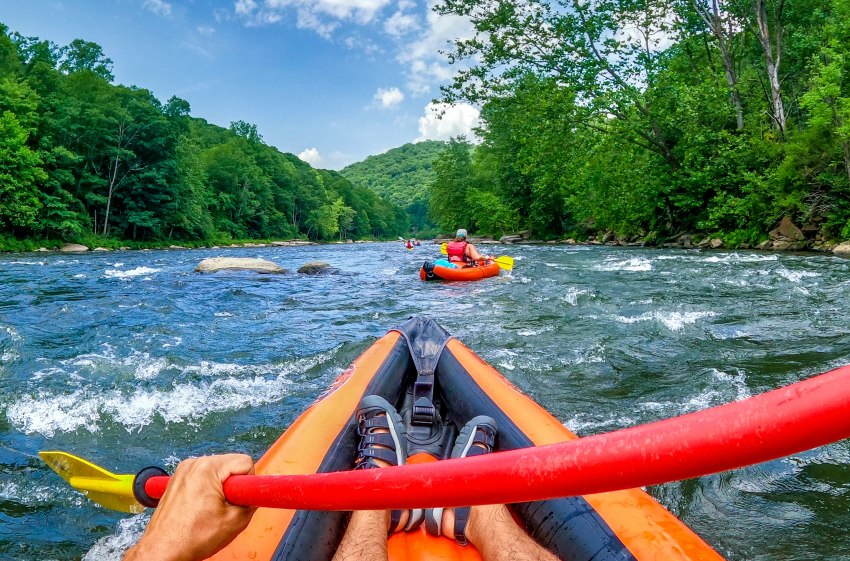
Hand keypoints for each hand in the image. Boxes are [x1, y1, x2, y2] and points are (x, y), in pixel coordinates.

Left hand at [123, 454, 256, 560]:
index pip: (244, 462)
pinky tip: (202, 509)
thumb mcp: (235, 522)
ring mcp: (183, 471)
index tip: (244, 497)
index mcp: (207, 468)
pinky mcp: (177, 479)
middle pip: (230, 466)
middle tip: (225, 508)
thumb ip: (252, 502)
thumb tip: (257, 494)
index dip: (248, 483)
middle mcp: (193, 464)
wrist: (163, 550)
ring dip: (220, 490)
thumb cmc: (188, 538)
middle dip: (233, 487)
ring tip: (211, 511)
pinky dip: (207, 491)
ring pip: (217, 472)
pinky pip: (203, 478)